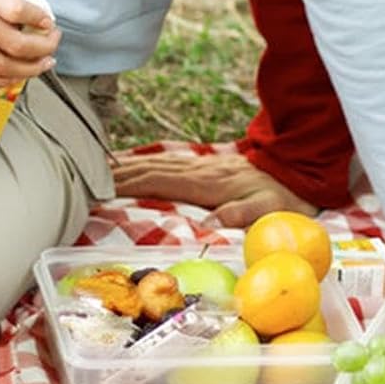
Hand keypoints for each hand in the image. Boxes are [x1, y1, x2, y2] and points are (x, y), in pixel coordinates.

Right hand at [112, 149, 316, 227]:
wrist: (301, 169)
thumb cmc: (286, 197)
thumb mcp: (272, 209)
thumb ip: (246, 212)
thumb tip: (217, 221)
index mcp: (207, 182)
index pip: (159, 181)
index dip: (129, 183)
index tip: (101, 187)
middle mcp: (198, 170)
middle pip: (149, 168)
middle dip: (117, 173)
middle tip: (84, 177)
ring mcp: (201, 165)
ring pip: (155, 163)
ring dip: (126, 166)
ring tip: (98, 169)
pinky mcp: (205, 167)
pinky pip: (166, 163)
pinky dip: (143, 163)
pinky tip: (132, 166)